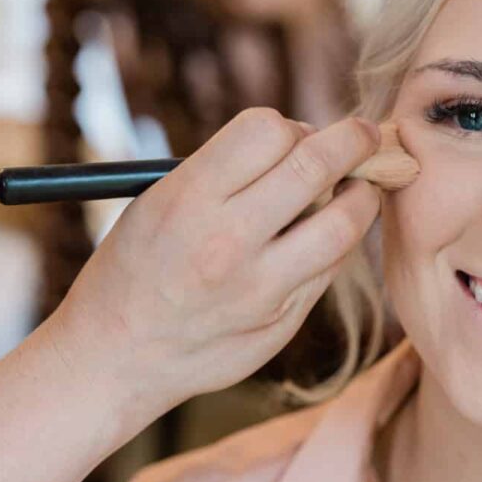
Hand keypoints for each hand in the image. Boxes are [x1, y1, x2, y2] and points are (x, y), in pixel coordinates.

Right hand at [45, 108, 381, 436]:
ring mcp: (260, 287)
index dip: (290, 125)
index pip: (267, 129)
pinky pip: (331, 268)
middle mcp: (227, 240)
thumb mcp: (157, 202)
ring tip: (359, 188)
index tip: (296, 134)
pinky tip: (325, 236)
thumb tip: (303, 140)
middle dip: (354, 139)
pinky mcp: (281, 322)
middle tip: (366, 135)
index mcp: (187, 198)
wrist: (115, 357)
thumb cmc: (136, 267)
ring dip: (362, 195)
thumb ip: (226, 173)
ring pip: (344, 222)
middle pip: (317, 165)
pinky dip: (338, 243)